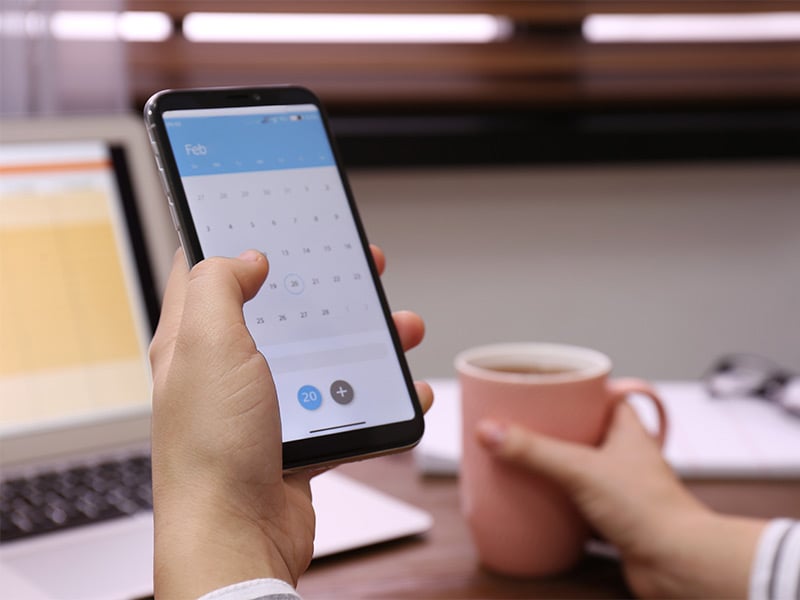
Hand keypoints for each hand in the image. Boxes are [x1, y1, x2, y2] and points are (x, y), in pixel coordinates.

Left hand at [150, 245, 430, 597]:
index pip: (210, 272)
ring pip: (322, 354)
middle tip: (360, 265)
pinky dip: (379, 395)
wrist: (237, 538)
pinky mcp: (297, 438)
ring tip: (402, 326)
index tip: (278, 218)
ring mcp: (265, 405)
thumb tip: (246, 257)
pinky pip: (345, 405)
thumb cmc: (213, 450)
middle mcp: (228, 369)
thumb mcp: (208, 345)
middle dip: (325, 284)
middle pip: (282, 308)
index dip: (242, 238)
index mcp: (194, 340)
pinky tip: (406, 388)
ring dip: (367, 338)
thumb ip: (220, 286)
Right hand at [477, 402, 764, 598]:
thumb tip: (490, 431)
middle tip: (518, 425)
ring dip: (552, 468)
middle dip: (549, 431)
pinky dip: (557, 503)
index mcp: (626, 430)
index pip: (597, 396)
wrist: (678, 566)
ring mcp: (619, 488)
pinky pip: (577, 504)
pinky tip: (536, 503)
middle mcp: (624, 456)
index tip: (539, 388)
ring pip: (578, 469)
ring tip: (520, 460)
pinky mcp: (612, 519)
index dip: (569, 390)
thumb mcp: (581, 470)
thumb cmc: (653, 512)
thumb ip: (533, 450)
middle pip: (580, 432)